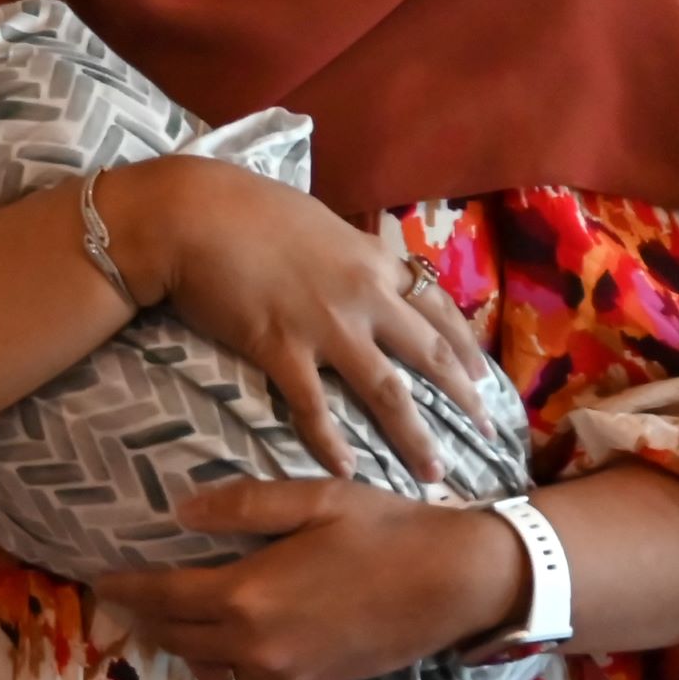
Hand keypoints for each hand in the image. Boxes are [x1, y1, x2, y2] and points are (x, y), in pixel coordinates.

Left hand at [85, 477, 528, 679]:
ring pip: (208, 664)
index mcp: (247, 595)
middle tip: (123, 598)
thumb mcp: (313, 498)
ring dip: (179, 643)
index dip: (125, 588)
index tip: (99, 579)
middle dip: (144, 618)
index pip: (162, 597)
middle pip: (176, 637)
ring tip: (165, 616)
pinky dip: (219, 659)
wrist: (460, 583)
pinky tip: (221, 635)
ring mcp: (286, 670)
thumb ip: (241, 506)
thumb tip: (178, 512)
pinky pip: (246, 677)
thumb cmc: (387, 529)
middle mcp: (256, 643)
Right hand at [99, 158, 481, 482]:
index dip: (465, 346)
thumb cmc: (246, 207)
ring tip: (433, 472)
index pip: (438, 307)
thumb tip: (354, 268)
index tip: (484, 377)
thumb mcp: (318, 223)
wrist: (191, 214)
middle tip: (487, 432)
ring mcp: (326, 327)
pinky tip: (345, 469)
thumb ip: (345, 254)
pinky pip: (312, 407)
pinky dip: (329, 442)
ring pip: (387, 392)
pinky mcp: (281, 350)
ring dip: (414, 436)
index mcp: (375, 260)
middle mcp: (365, 296)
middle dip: (463, 399)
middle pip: (429, 356)